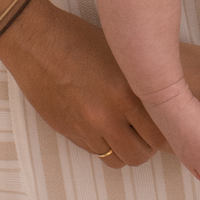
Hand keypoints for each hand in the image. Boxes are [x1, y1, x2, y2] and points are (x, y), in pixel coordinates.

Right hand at [0, 0, 165, 168]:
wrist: (35, 40)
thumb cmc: (79, 39)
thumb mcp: (120, 57)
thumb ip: (139, 85)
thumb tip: (159, 106)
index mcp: (126, 93)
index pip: (160, 135)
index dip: (164, 132)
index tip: (163, 124)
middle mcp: (107, 116)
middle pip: (140, 155)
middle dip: (146, 146)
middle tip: (144, 131)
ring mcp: (86, 128)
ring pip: (117, 160)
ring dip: (124, 150)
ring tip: (123, 131)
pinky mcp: (68, 132)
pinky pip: (95, 153)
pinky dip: (103, 146)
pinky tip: (101, 125)